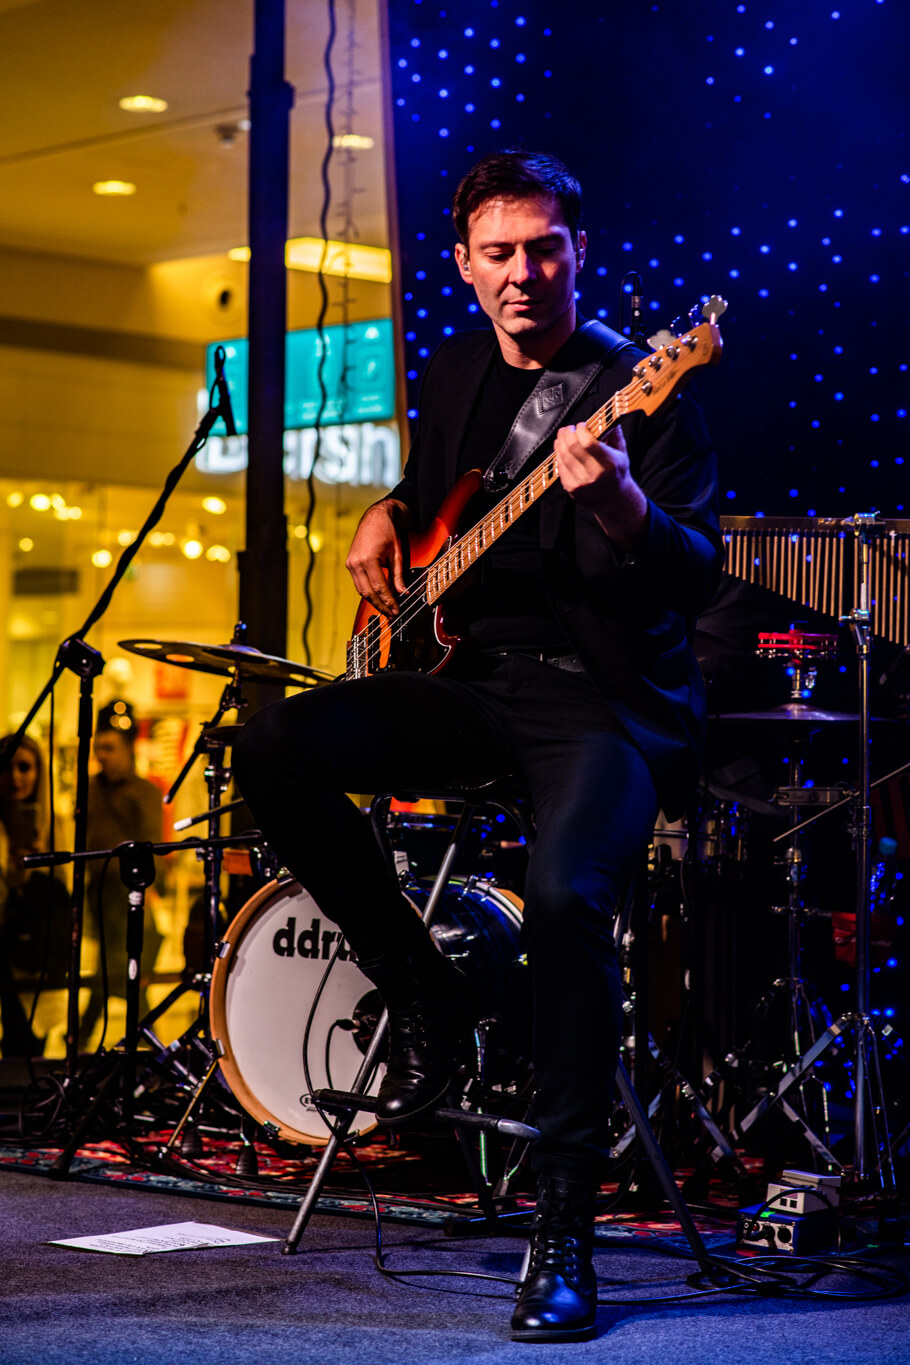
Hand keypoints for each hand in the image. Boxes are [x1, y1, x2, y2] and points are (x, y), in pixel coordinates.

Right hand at [345, 499, 408, 615]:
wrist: (375, 517)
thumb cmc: (387, 531)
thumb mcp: (397, 554)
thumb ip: (398, 575)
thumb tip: (403, 592)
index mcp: (368, 559)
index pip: (379, 588)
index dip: (388, 601)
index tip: (396, 610)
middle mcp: (356, 563)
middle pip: (368, 592)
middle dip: (380, 605)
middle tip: (391, 614)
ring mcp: (351, 563)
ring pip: (361, 590)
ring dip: (373, 601)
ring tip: (385, 609)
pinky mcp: (350, 564)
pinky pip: (358, 583)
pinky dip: (367, 591)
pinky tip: (377, 597)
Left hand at [553, 422, 646, 550]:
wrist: (614, 502)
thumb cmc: (618, 475)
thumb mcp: (622, 454)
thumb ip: (615, 435)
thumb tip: (608, 417)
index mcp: (609, 463)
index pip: (588, 443)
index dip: (580, 430)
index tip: (581, 425)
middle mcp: (595, 474)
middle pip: (572, 447)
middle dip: (567, 433)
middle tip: (568, 428)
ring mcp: (581, 482)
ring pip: (563, 456)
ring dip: (560, 442)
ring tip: (563, 436)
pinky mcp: (572, 488)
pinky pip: (560, 467)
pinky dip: (559, 455)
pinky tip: (561, 449)